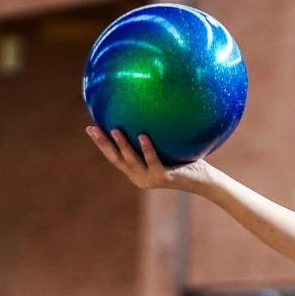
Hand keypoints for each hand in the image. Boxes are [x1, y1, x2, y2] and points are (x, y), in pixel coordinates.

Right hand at [85, 127, 212, 192]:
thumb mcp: (167, 149)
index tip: (89, 127)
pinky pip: (153, 161)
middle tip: (91, 128)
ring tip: (114, 129)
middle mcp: (140, 178)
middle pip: (116, 159)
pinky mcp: (164, 177)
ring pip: (131, 161)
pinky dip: (147, 148)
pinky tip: (142, 135)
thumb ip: (156, 138)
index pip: (115, 157)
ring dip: (121, 145)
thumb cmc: (187, 162)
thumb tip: (146, 114)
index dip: (101, 144)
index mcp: (137, 172)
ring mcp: (151, 179)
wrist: (205, 181)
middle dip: (102, 144)